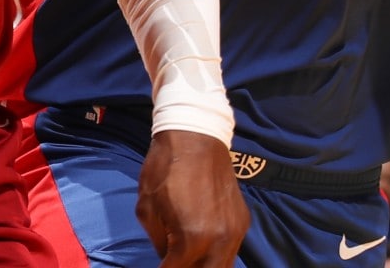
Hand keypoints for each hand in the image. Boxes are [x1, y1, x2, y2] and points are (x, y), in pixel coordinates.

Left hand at [137, 131, 247, 267]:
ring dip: (205, 267)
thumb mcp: (147, 207)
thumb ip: (158, 242)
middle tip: (175, 263)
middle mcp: (219, 240)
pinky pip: (231, 250)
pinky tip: (203, 249)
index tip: (159, 267)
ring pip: (224, 267)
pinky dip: (217, 256)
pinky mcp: (243, 221)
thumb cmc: (164, 168)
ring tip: (189, 259)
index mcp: (192, 237)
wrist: (196, 136)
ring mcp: (235, 232)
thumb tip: (166, 258)